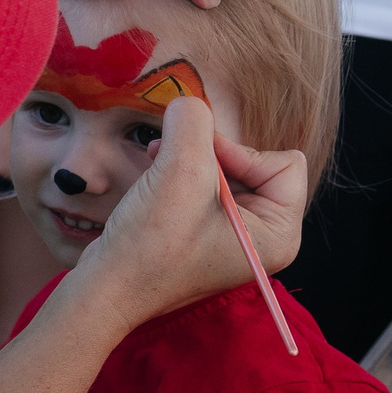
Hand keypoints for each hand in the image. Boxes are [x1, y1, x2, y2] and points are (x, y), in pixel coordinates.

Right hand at [67, 98, 306, 333]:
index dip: (240, 152)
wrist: (106, 289)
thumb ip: (193, 123)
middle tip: (172, 160)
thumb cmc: (149, 246)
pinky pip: (206, 189)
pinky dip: (180, 176)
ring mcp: (235, 239)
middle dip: (212, 156)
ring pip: (227, 173)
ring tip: (157, 163)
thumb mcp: (179, 172)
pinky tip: (154, 176)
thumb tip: (189, 103)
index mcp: (278, 235)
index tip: (196, 160)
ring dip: (190, 162)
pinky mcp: (206, 236)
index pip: (285, 163)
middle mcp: (264, 240)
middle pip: (256, 166)